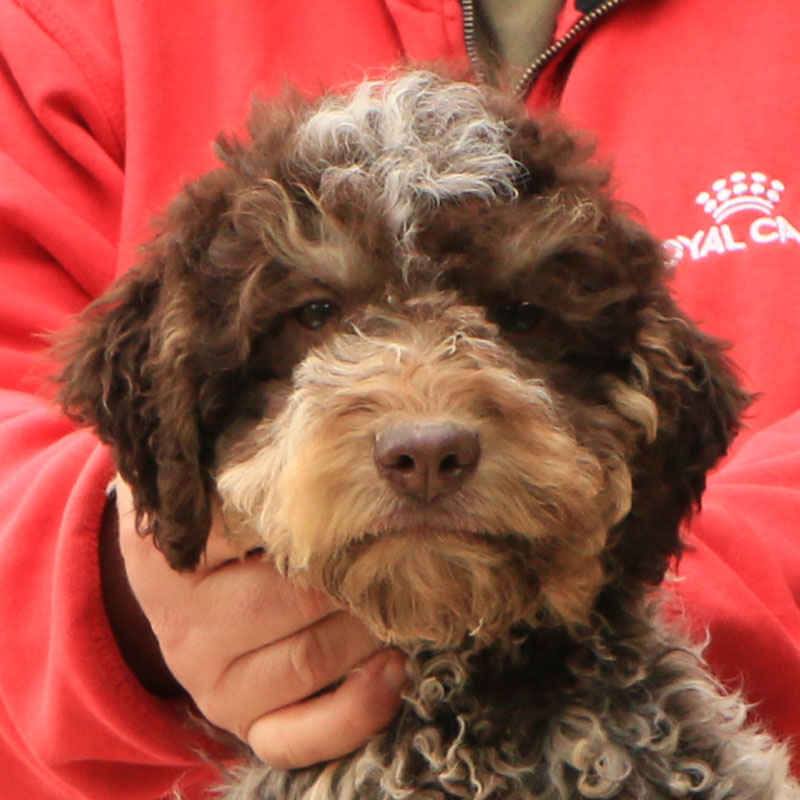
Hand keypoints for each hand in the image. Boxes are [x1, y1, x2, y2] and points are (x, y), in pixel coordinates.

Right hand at [111, 480, 405, 768]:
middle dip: (355, 574)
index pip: (253, 530)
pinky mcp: (239, 721)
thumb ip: (246, 454)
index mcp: (170, 551)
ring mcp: (210, 680)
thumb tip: (318, 420)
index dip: (315, 514)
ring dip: (369, 627)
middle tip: (395, 545)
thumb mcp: (208, 474)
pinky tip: (392, 670)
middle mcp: (183, 622)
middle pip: (293, 598)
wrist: (177, 582)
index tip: (354, 495)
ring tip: (398, 594)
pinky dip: (355, 711)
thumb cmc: (214, 516)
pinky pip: (296, 737)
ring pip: (310, 660)